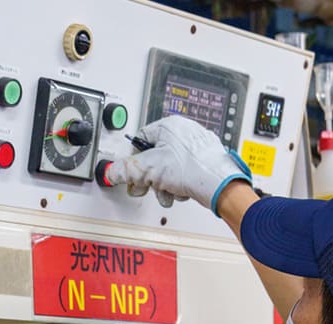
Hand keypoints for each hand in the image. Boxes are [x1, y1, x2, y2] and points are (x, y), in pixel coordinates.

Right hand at [106, 115, 250, 213]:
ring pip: (168, 168)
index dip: (134, 159)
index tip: (132, 172)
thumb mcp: (150, 168)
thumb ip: (126, 170)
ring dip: (165, 184)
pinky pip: (182, 174)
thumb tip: (112, 172)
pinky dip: (179, 185)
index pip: (140, 139)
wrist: (220, 185)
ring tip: (170, 190)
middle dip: (151, 176)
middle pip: (154, 156)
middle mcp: (184, 133)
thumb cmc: (194, 169)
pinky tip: (182, 191)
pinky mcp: (202, 163)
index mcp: (170, 125)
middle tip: (151, 184)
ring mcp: (195, 148)